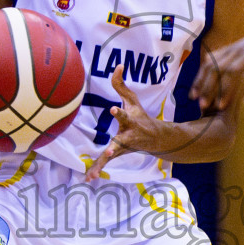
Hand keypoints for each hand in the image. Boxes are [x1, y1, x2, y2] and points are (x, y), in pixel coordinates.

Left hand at [86, 65, 163, 181]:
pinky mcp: (117, 154)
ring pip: (111, 156)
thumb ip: (121, 84)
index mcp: (130, 121)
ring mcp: (122, 147)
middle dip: (115, 146)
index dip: (119, 112)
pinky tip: (88, 179)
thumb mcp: (132, 100)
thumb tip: (118, 65)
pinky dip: (97, 170)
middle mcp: (127, 136)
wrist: (155, 139)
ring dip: (103, 164)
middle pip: (120, 141)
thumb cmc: (140, 116)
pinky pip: (105, 162)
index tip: (113, 108)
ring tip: (93, 174)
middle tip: (111, 150)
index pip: (124, 115)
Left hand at [191, 21, 243, 111]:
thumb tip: (210, 67)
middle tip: (202, 105)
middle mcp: (238, 50)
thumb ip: (229, 57)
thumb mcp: (243, 47)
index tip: (192, 96)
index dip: (199, 80)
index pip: (209, 64)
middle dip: (207, 87)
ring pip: (232, 71)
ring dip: (224, 90)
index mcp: (231, 49)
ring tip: (220, 106)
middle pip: (216, 68)